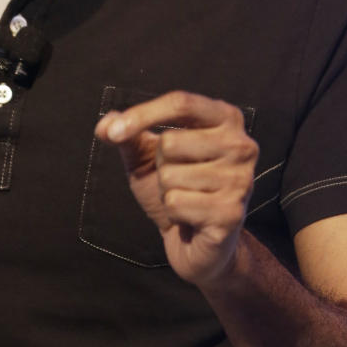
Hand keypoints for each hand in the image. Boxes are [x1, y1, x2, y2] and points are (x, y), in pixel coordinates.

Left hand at [95, 91, 257, 287]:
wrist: (198, 242)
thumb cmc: (180, 190)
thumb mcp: (149, 156)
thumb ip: (128, 135)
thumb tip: (105, 125)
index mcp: (225, 119)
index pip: (181, 103)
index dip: (143, 115)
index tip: (114, 132)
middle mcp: (241, 145)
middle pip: (171, 141)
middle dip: (161, 165)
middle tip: (180, 179)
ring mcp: (240, 179)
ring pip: (171, 175)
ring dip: (167, 191)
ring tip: (188, 198)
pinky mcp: (231, 212)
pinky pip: (176, 203)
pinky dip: (173, 213)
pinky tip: (191, 217)